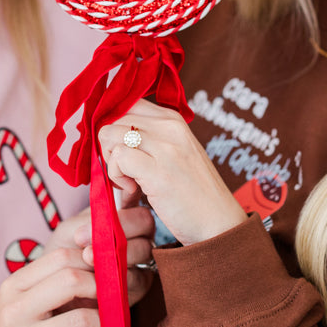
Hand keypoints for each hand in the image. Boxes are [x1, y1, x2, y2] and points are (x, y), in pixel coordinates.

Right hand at [0, 247, 103, 326]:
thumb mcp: (21, 301)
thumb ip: (52, 280)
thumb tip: (98, 258)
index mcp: (13, 286)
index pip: (60, 256)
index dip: (91, 262)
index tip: (105, 274)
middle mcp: (14, 311)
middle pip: (71, 280)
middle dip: (102, 287)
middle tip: (114, 297)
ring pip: (81, 319)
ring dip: (106, 321)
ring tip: (109, 323)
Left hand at [48, 196, 156, 305]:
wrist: (57, 284)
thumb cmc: (64, 250)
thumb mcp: (70, 229)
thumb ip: (90, 221)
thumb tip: (105, 222)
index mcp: (123, 212)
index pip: (136, 195)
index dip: (128, 193)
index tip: (105, 206)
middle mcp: (138, 232)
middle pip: (145, 221)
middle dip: (120, 226)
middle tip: (86, 237)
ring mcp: (142, 257)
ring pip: (144, 248)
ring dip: (116, 252)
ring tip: (87, 257)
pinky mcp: (141, 284)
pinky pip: (139, 277)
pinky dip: (118, 276)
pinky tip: (99, 278)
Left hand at [98, 100, 247, 245]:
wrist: (219, 222)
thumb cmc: (194, 193)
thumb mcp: (176, 153)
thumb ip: (149, 140)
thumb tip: (107, 138)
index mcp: (172, 119)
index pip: (126, 103)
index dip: (113, 127)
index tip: (121, 152)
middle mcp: (169, 126)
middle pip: (113, 119)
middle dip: (108, 148)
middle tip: (124, 172)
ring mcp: (165, 147)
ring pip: (110, 135)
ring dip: (110, 162)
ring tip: (128, 182)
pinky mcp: (158, 171)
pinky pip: (118, 158)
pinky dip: (116, 176)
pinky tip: (133, 191)